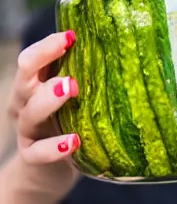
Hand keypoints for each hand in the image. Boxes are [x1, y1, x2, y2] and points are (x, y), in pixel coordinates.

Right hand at [6, 31, 80, 200]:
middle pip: (24, 78)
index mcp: (36, 83)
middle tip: (71, 51)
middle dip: (42, 61)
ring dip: (49, 100)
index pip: (33, 58)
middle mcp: (26, 102)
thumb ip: (87, 75)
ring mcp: (28, 130)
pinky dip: (54, 148)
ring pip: (30, 113)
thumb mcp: (75, 95)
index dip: (47, 45)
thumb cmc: (69, 119)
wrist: (49, 167)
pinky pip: (38, 153)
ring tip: (72, 88)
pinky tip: (74, 142)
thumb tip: (124, 47)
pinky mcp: (33, 156)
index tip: (71, 36)